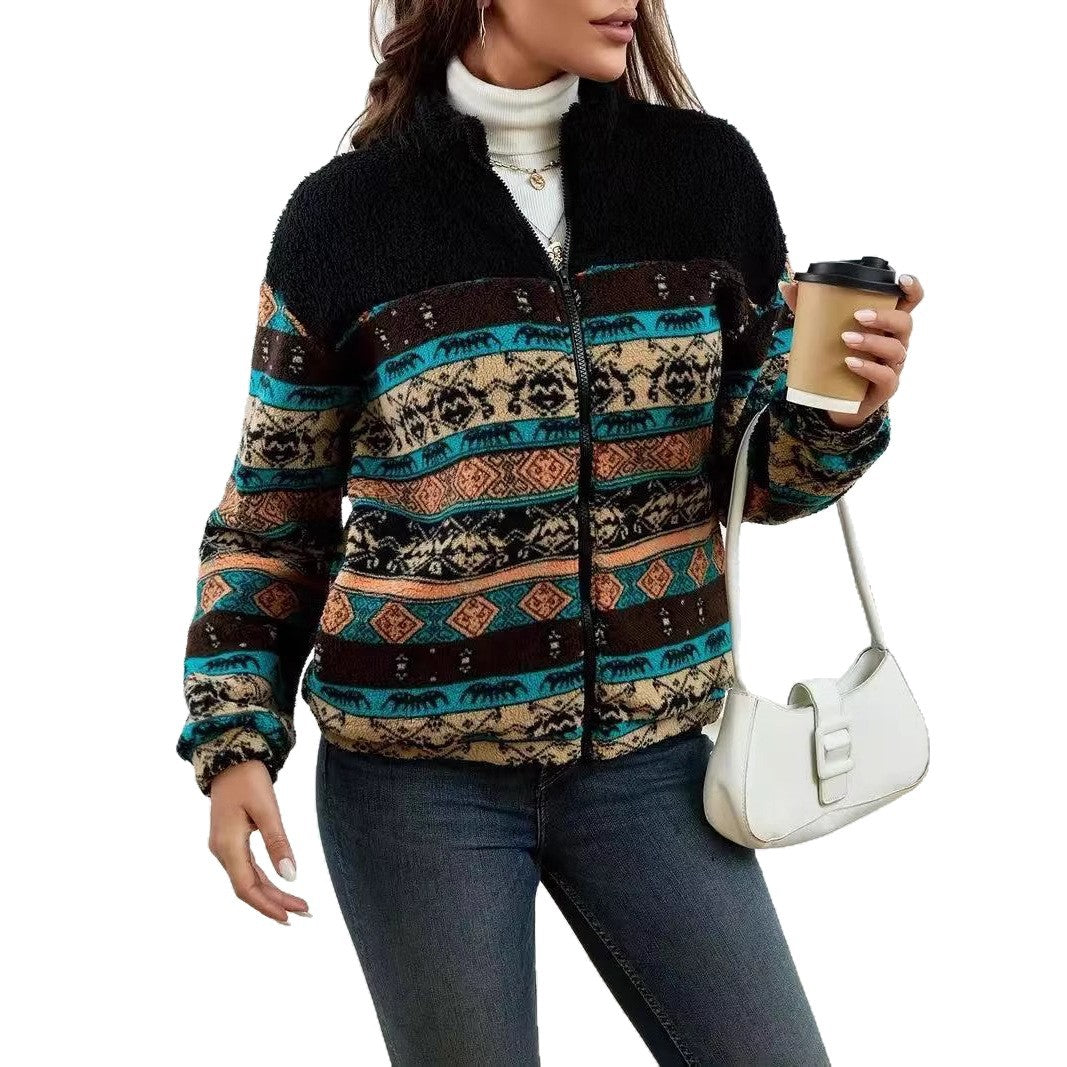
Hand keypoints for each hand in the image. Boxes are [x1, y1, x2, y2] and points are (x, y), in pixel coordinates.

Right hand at [206, 759, 310, 923]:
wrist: (230, 757)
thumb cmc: (248, 779)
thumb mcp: (266, 809)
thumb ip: (278, 842)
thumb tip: (290, 875)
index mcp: (227, 846)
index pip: (247, 888)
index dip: (268, 905)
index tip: (290, 916)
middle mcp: (222, 851)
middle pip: (248, 887)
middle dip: (275, 902)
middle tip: (305, 911)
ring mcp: (224, 847)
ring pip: (248, 879)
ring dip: (271, 893)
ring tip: (297, 904)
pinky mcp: (230, 840)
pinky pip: (247, 868)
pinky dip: (264, 880)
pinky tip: (279, 886)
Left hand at [778, 271, 922, 428]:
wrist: (836, 401)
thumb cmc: (837, 359)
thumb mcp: (823, 332)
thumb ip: (808, 308)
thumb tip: (787, 285)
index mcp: (886, 325)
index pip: (909, 303)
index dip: (912, 289)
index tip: (900, 279)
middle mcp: (895, 342)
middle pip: (904, 323)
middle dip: (884, 317)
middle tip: (858, 316)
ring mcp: (892, 366)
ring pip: (896, 349)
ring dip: (872, 341)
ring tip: (846, 339)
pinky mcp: (886, 388)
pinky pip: (887, 377)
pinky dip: (869, 368)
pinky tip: (850, 363)